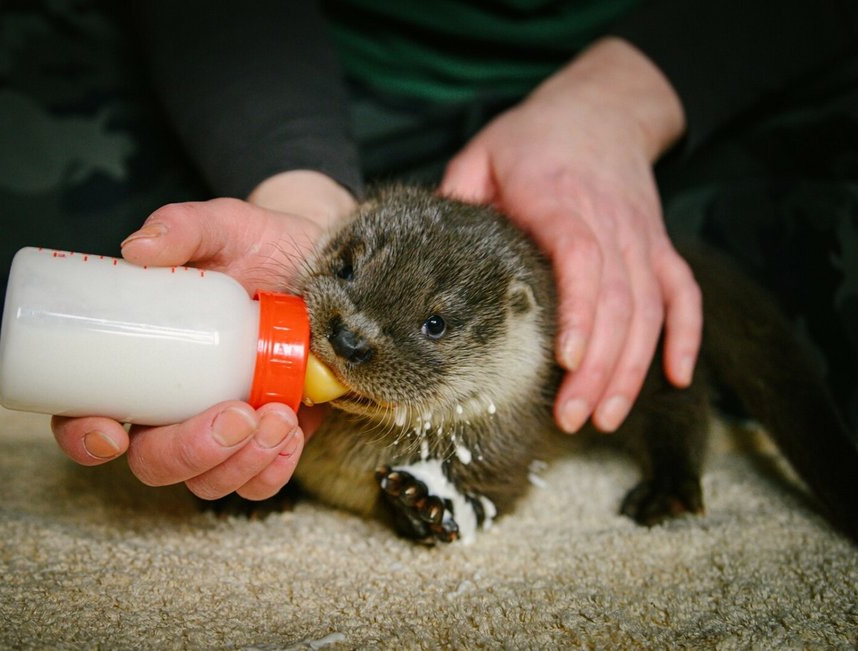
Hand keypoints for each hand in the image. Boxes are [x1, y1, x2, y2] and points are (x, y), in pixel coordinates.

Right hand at [52, 171, 355, 499]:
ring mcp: (218, 427)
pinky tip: (290, 435)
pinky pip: (256, 482)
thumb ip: (183, 226)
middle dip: (187, 454)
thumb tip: (138, 248)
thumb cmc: (256, 244)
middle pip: (151, 462)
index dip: (82, 437)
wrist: (321, 258)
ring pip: (205, 481)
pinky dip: (272, 471)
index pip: (84, 414)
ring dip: (238, 465)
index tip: (112, 431)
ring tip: (277, 418)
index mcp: (137, 361)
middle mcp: (171, 405)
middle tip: (235, 416)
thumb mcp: (222, 226)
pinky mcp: (264, 439)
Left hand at [441, 38, 701, 433]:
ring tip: (606, 416)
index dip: (580, 311)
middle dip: (599, 366)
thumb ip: (457, 200)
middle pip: (617, 300)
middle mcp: (610, 221)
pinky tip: (675, 378)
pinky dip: (686, 335)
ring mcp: (641, 236)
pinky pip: (684, 294)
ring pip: (650, 309)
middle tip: (573, 416)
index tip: (567, 360)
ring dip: (632, 367)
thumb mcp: (483, 154)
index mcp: (560, 199)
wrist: (604, 106)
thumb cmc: (534, 137)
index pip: (581, 258)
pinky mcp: (658, 245)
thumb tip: (424, 254)